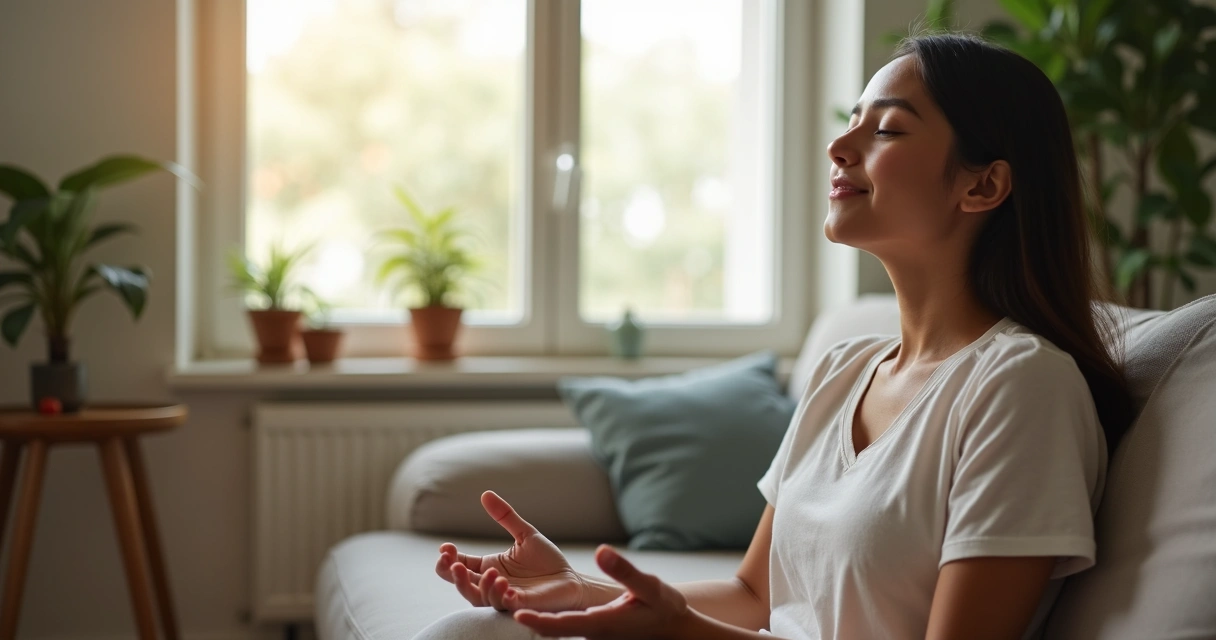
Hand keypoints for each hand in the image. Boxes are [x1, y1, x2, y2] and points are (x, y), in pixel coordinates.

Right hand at [435, 490, 589, 612]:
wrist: (570, 579)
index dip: (448, 559)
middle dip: (453, 575)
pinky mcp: (520, 606)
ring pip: (479, 598)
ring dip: (480, 586)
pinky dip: (502, 597)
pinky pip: (505, 606)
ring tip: (491, 572)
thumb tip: (485, 493)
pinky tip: (506, 587)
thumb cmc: (546, 560)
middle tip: (452, 563)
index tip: (446, 547)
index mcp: (488, 567)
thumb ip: (505, 516)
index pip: (460, 565)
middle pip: (462, 584)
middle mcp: (491, 584)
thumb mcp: (525, 533)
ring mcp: (504, 596)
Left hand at [513, 545, 692, 639]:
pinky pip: (565, 627)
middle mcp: (591, 632)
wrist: (675, 630)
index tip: (515, 611)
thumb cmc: (664, 609)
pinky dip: (546, 619)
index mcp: (600, 624)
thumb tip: (601, 551)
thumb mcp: (648, 586)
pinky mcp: (594, 629)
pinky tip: (530, 606)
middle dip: (527, 619)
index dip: (538, 620)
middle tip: (501, 603)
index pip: (562, 626)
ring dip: (533, 619)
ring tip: (506, 602)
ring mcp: (591, 633)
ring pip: (556, 629)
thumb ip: (624, 570)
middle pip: (551, 630)